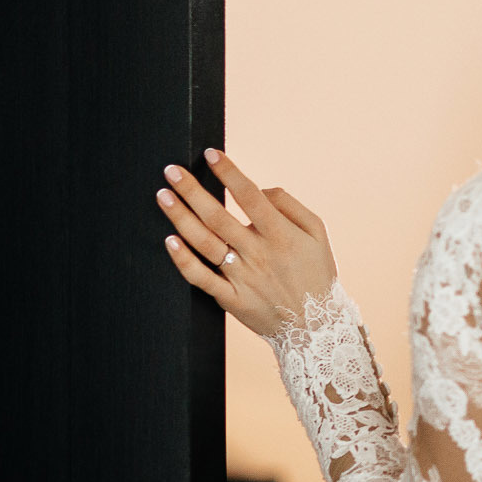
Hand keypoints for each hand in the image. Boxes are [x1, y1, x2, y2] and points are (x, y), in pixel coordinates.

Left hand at [156, 149, 339, 339]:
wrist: (316, 327)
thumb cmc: (316, 273)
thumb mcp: (318, 234)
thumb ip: (290, 206)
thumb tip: (260, 188)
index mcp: (281, 236)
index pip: (250, 197)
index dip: (229, 173)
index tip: (210, 154)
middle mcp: (259, 254)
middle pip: (218, 217)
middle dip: (192, 191)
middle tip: (171, 171)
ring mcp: (242, 278)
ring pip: (205, 244)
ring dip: (181, 218)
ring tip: (163, 195)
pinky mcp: (231, 299)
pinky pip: (202, 279)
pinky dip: (184, 261)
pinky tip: (170, 241)